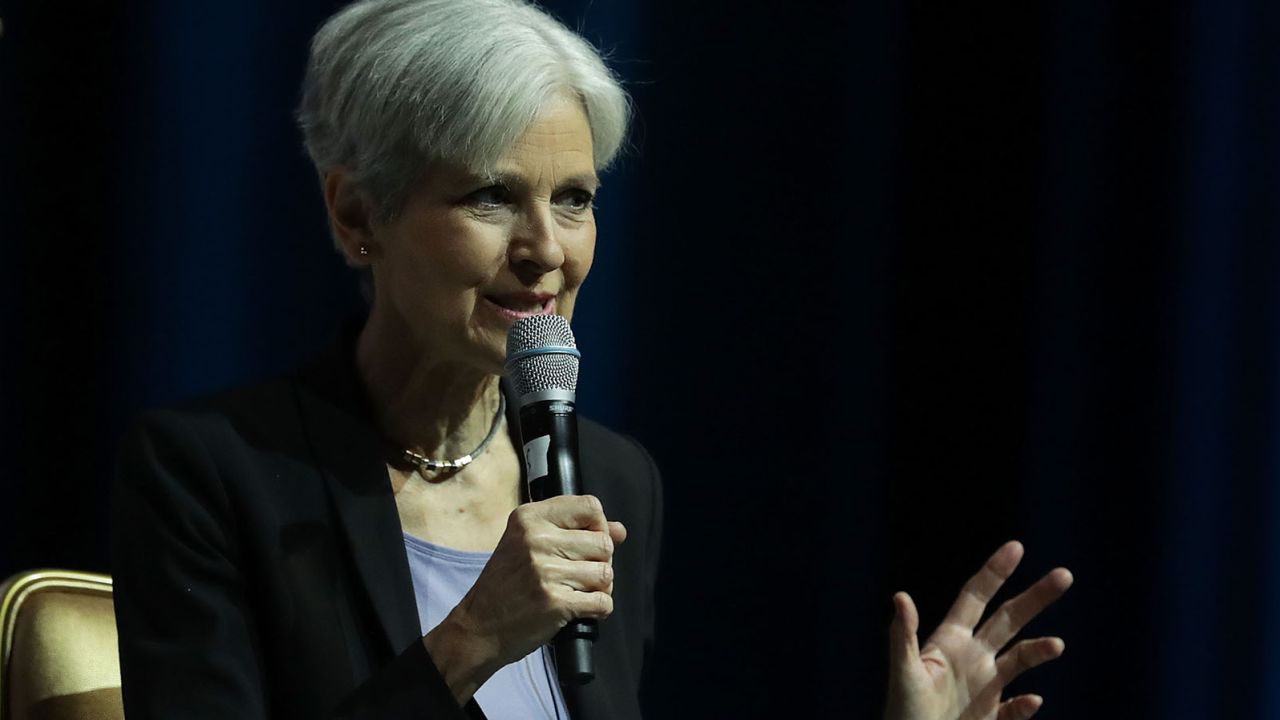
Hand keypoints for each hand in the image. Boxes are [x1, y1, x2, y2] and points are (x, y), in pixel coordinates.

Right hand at [424, 494, 625, 701]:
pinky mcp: (555, 602)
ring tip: (577, 593)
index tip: (587, 544)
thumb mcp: (528, 545)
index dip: (599, 527)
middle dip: (600, 562)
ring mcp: (545, 571)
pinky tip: (580, 609)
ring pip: (606, 574)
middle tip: (579, 576)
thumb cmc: (505, 586)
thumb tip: (619, 530)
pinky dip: (599, 609)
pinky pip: (603, 602)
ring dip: (599, 588)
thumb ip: (574, 532)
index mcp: (528, 518)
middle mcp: (536, 539)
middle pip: (603, 543)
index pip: (590, 507)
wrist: (478, 628)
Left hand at [883, 541, 1072, 719]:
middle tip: (1064, 575)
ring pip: (1020, 659)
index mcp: (950, 641)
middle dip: (1035, 597)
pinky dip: (1026, 705)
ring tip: (1056, 645)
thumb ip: (904, 636)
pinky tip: (1032, 701)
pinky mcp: (991, 716)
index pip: (976, 597)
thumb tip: (900, 596)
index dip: (995, 572)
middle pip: (1009, 619)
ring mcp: (984, 686)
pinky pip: (1016, 707)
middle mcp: (971, 658)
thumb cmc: (901, 712)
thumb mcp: (904, 672)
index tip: (1016, 547)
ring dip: (1040, 650)